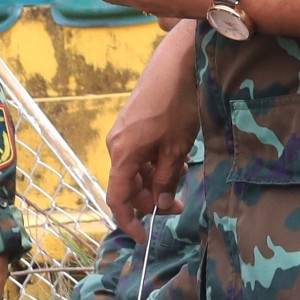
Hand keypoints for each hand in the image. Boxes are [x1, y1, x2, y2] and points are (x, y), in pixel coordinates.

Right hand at [104, 24, 199, 240]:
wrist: (178, 60)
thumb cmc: (178, 102)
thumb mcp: (177, 147)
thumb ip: (166, 179)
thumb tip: (159, 204)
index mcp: (122, 153)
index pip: (117, 199)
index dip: (129, 222)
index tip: (145, 239)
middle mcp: (117, 144)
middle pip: (127, 185)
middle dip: (150, 200)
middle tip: (177, 206)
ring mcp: (124, 132)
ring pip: (135, 169)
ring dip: (155, 180)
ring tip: (183, 177)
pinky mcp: (134, 123)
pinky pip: (140, 153)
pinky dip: (155, 163)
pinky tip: (177, 159)